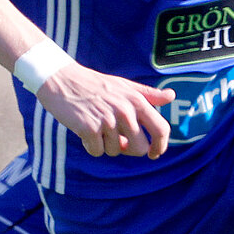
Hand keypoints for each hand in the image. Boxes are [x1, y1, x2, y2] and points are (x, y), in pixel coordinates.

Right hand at [35, 64, 173, 158]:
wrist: (61, 79)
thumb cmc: (94, 84)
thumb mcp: (124, 85)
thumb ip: (148, 94)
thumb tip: (171, 96)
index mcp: (137, 100)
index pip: (161, 129)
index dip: (161, 146)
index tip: (155, 153)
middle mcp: (125, 111)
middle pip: (140, 148)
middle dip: (129, 149)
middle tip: (117, 141)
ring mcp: (107, 120)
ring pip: (115, 151)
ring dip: (105, 144)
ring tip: (96, 127)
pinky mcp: (89, 128)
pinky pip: (97, 152)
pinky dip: (91, 146)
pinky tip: (84, 130)